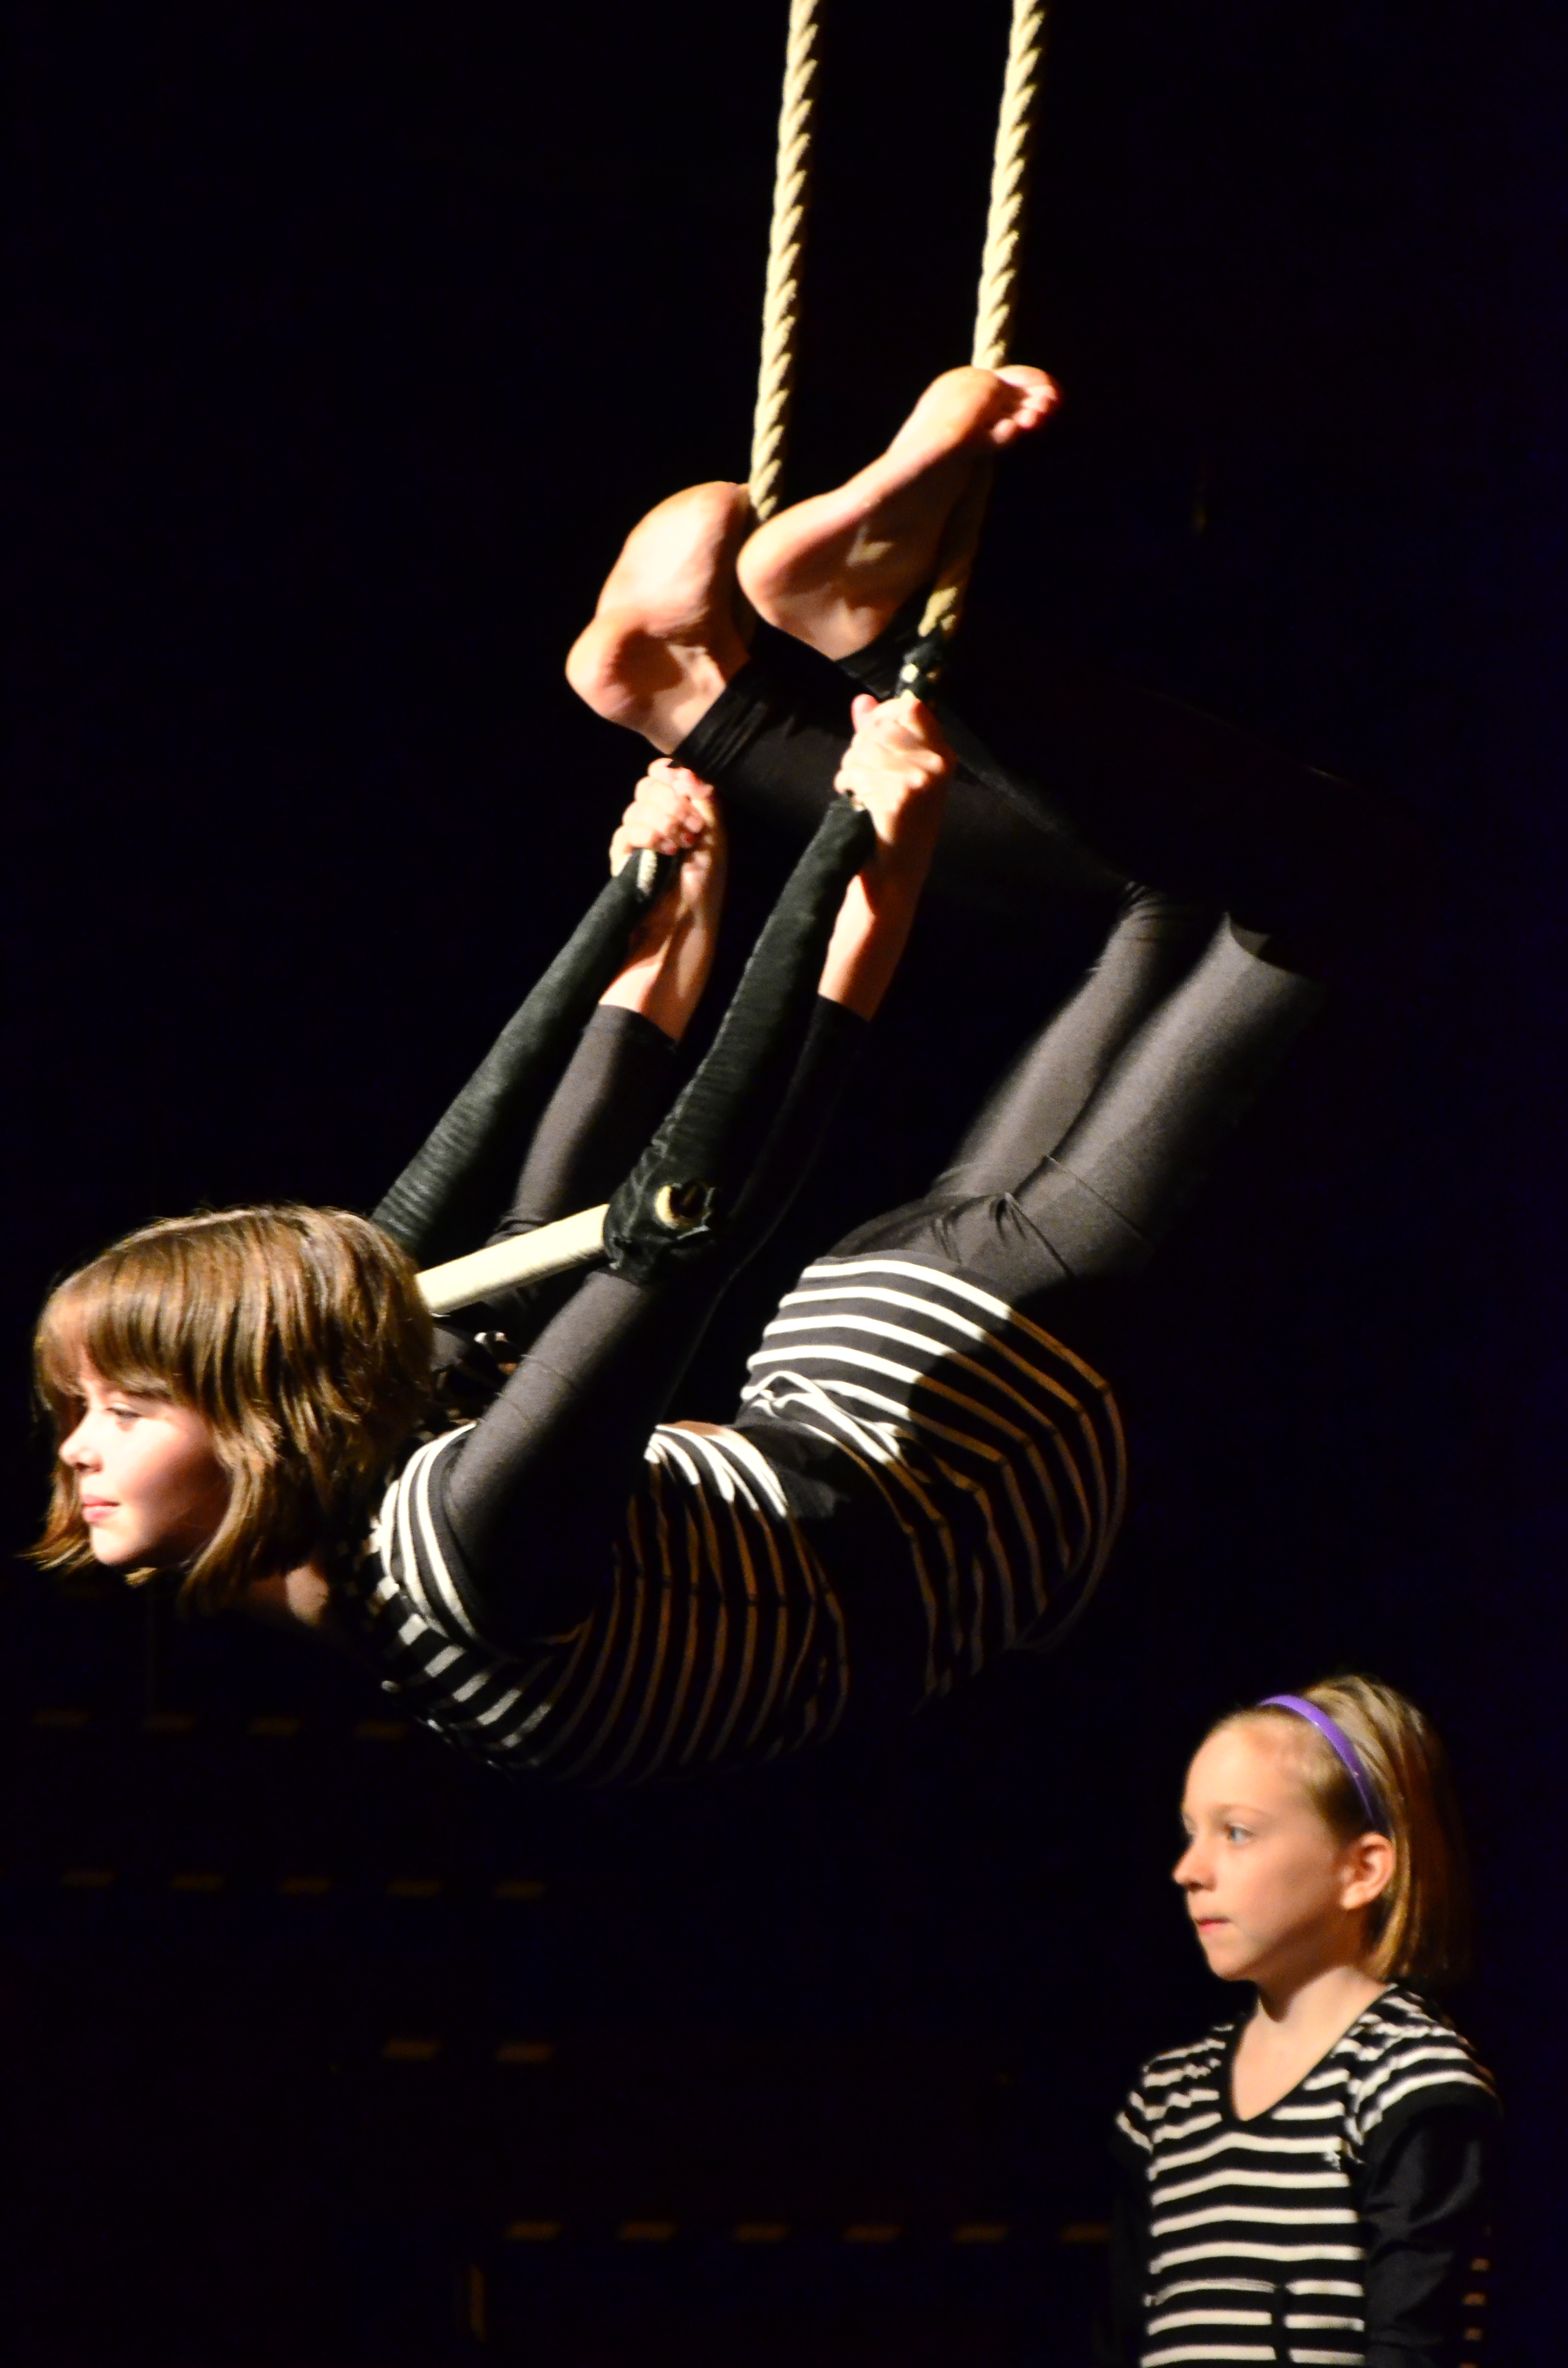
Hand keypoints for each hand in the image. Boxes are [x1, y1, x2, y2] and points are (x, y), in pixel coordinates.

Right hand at [601, 761, 727, 1039]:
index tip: (690, 789)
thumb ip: (704, 798)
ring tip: (680, 845)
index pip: (665, 774)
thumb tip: (688, 769)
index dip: (673, 775)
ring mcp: (639, 838)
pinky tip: (663, 850)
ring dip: (663, 820)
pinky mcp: (623, 856)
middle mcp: (659, 821)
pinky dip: (645, 834)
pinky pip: (625, 830)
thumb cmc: (705, 887)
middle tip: (691, 829)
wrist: (685, 927)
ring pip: (637, 804)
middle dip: (672, 800)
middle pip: (649, 784)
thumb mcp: (715, 836)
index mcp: (683, 812)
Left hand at [833, 693, 952, 872]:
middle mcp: (936, 765)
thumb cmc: (894, 824)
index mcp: (942, 755)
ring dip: (849, 767)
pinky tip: (852, 798)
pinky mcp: (898, 796)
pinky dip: (846, 783)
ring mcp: (919, 780)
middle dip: (859, 746)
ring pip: (864, 750)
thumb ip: (880, 734)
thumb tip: (862, 701)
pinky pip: (857, 772)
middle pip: (881, 728)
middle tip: (857, 770)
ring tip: (855, 787)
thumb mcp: (895, 774)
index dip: (883, 714)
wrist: (894, 874)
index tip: (868, 734)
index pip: (912, 707)